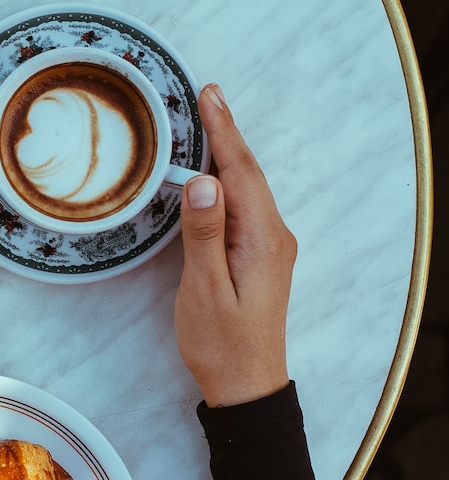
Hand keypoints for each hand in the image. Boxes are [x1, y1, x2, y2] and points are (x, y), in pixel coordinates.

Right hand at [174, 85, 296, 406]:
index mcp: (262, 239)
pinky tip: (216, 170)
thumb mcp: (205, 289)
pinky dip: (230, 178)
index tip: (209, 95)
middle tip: (208, 93)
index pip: (241, 173)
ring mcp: (270, 246)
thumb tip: (204, 182)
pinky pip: (246, 205)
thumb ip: (205, 233)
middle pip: (249, 173)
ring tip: (210, 119)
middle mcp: (274, 236)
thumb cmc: (221, 343)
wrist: (247, 386)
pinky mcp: (260, 256)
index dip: (223, 132)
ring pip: (249, 187)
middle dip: (227, 131)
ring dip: (229, 152)